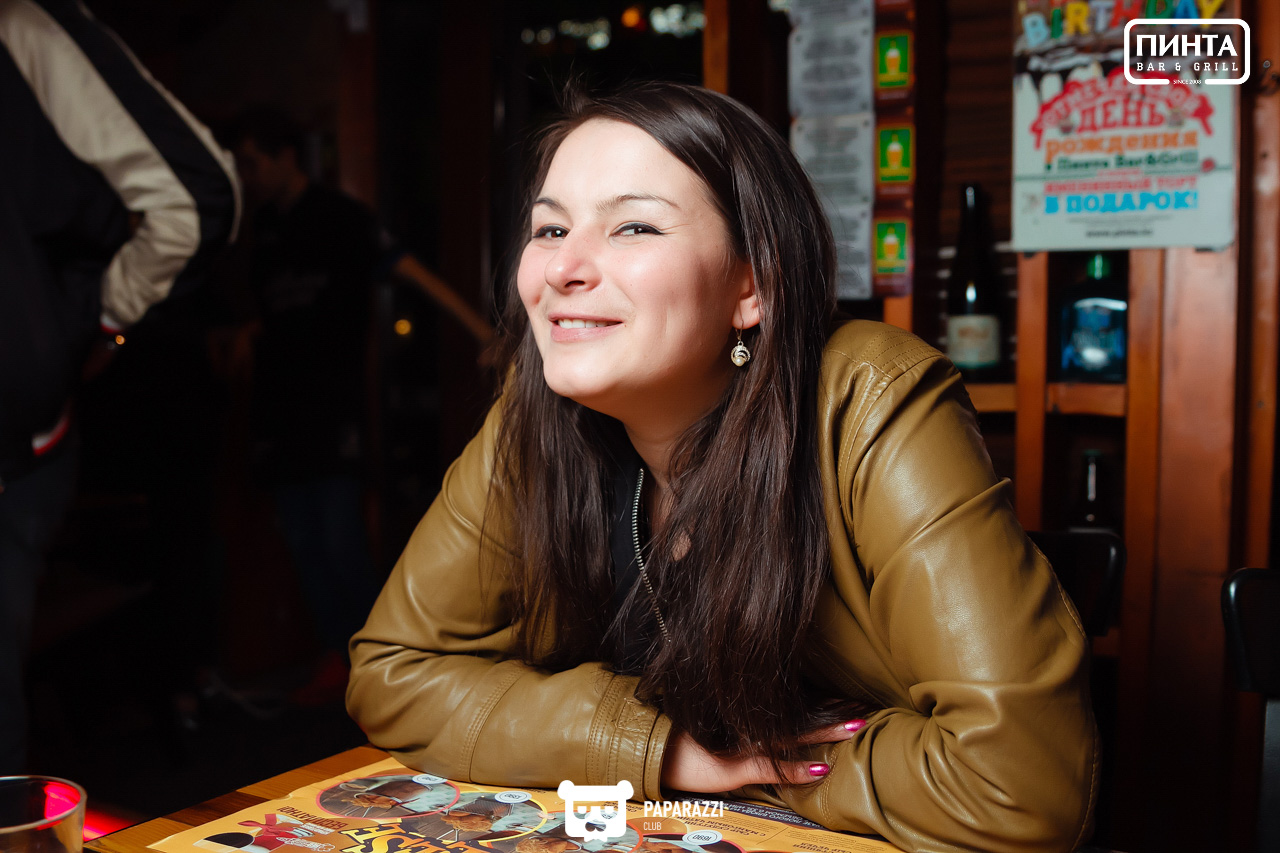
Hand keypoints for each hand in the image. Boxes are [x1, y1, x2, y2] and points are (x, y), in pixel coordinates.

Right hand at [660, 719, 865, 792]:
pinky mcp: (735, 766)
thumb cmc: (686, 742)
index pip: (794, 710)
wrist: (653, 750)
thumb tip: (777, 732)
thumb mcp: (719, 737)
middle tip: (867, 708)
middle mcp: (750, 727)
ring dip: (825, 731)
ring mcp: (744, 745)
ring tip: (856, 725)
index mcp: (750, 718)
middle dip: (834, 714)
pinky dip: (796, 768)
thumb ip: (748, 736)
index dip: (824, 705)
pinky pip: (770, 767)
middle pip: (800, 718)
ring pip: (792, 735)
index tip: (851, 699)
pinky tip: (822, 767)